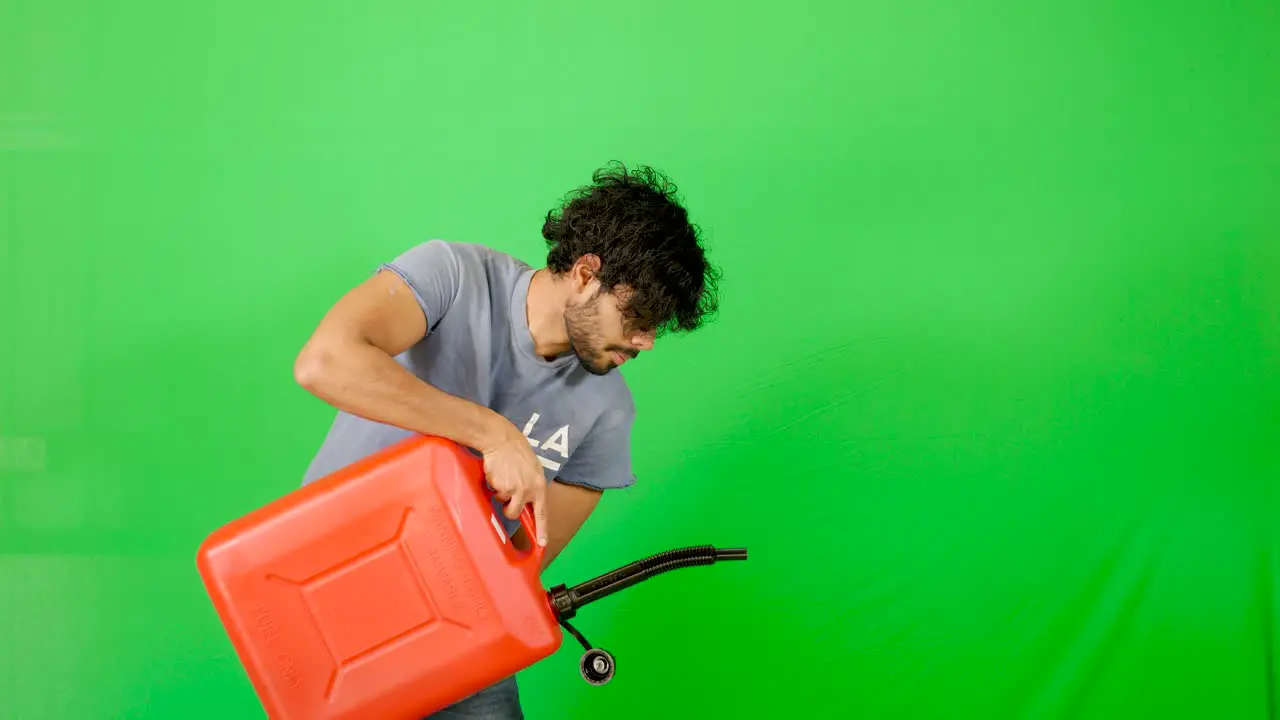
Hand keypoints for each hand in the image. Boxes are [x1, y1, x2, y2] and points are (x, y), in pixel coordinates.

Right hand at [481, 426, 548, 546]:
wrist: (502, 440)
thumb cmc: (517, 453)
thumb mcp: (532, 470)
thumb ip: (532, 487)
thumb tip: (529, 504)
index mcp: (539, 486)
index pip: (542, 513)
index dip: (542, 530)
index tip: (543, 544)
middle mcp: (529, 490)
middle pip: (515, 514)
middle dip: (508, 508)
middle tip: (506, 494)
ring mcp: (516, 489)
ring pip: (503, 505)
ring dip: (500, 496)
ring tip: (502, 479)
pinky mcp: (502, 487)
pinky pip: (494, 494)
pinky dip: (493, 486)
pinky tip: (497, 473)